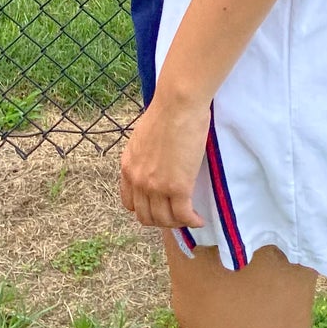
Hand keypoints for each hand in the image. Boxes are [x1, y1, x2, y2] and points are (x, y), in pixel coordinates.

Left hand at [119, 93, 209, 229]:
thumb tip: (155, 161)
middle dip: (162, 220)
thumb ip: (144, 155)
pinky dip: (192, 221)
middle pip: (146, 217)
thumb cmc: (166, 112)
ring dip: (177, 222)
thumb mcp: (143, 137)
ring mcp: (157, 186)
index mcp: (128, 167)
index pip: (130, 203)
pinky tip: (198, 219)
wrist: (178, 105)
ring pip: (165, 220)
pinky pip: (183, 215)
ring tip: (189, 216)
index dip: (145, 209)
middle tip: (176, 214)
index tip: (159, 207)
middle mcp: (138, 180)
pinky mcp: (178, 187)